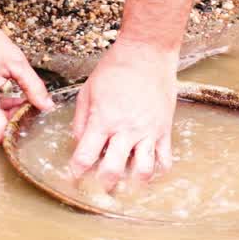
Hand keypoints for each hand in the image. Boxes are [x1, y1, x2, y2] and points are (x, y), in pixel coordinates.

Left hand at [68, 39, 177, 191]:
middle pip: (112, 172)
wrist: (147, 52)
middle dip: (102, 185)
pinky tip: (148, 172)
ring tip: (126, 183)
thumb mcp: (87, 91)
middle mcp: (126, 130)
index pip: (85, 157)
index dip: (75, 173)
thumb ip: (81, 121)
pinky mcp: (164, 130)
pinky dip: (157, 172)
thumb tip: (79, 144)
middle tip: (98, 186)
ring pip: (143, 171)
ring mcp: (148, 131)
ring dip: (132, 183)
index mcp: (103, 120)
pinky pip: (165, 160)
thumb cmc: (115, 68)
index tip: (73, 177)